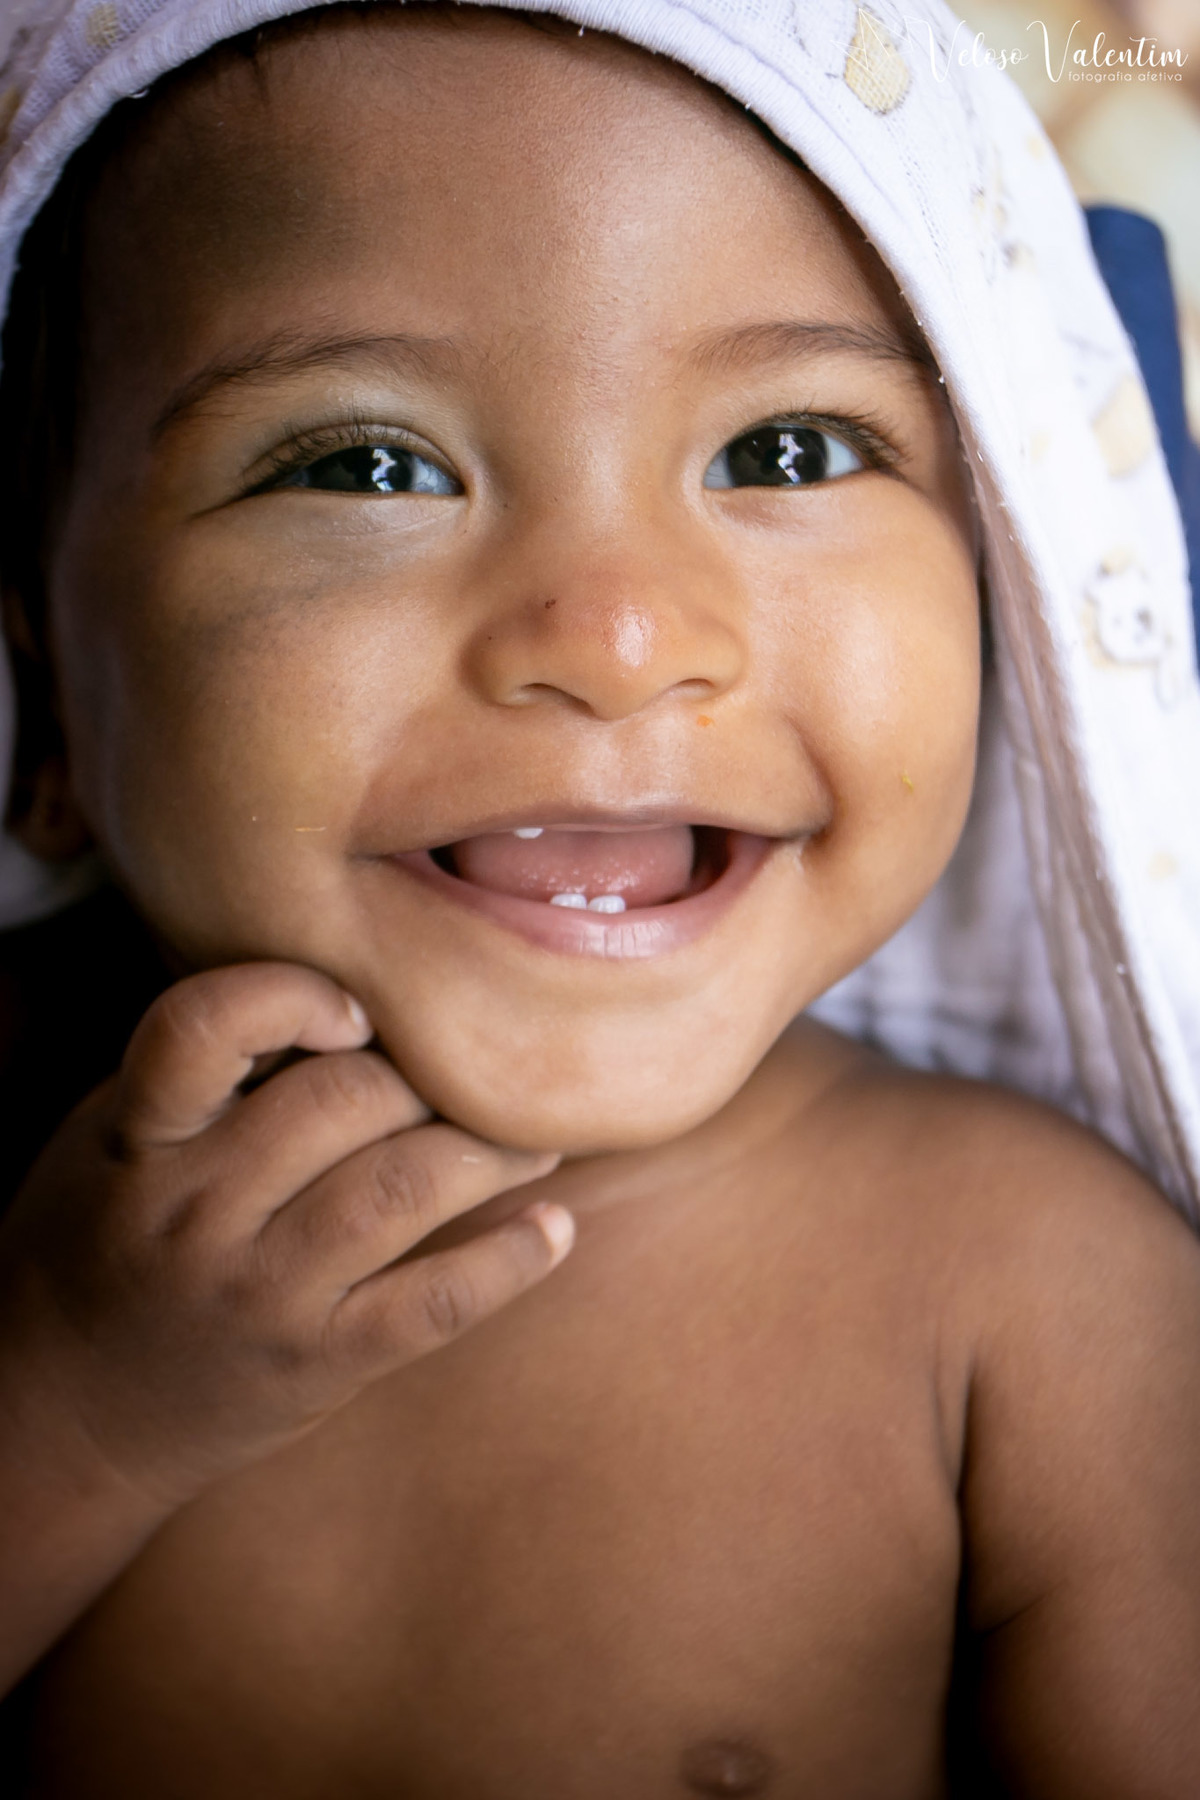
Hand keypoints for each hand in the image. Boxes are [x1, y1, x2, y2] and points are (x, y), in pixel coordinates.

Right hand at [0, 962, 570, 1506]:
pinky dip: (511, 1261)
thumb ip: (212, 1071)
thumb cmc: (103, 1242)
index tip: (352, 1012)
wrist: (60, 1415)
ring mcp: (261, 1293)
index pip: (205, 1027)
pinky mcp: (318, 1362)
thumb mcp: (116, 1138)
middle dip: (427, 1075)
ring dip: (495, 1148)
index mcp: (140, 1140)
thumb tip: (360, 999)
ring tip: (538, 1135)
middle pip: (346, 1099)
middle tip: (473, 1076)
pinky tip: (555, 1227)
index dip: (293, 996)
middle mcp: (197, 1213)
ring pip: (406, 1186)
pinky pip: (435, 1303)